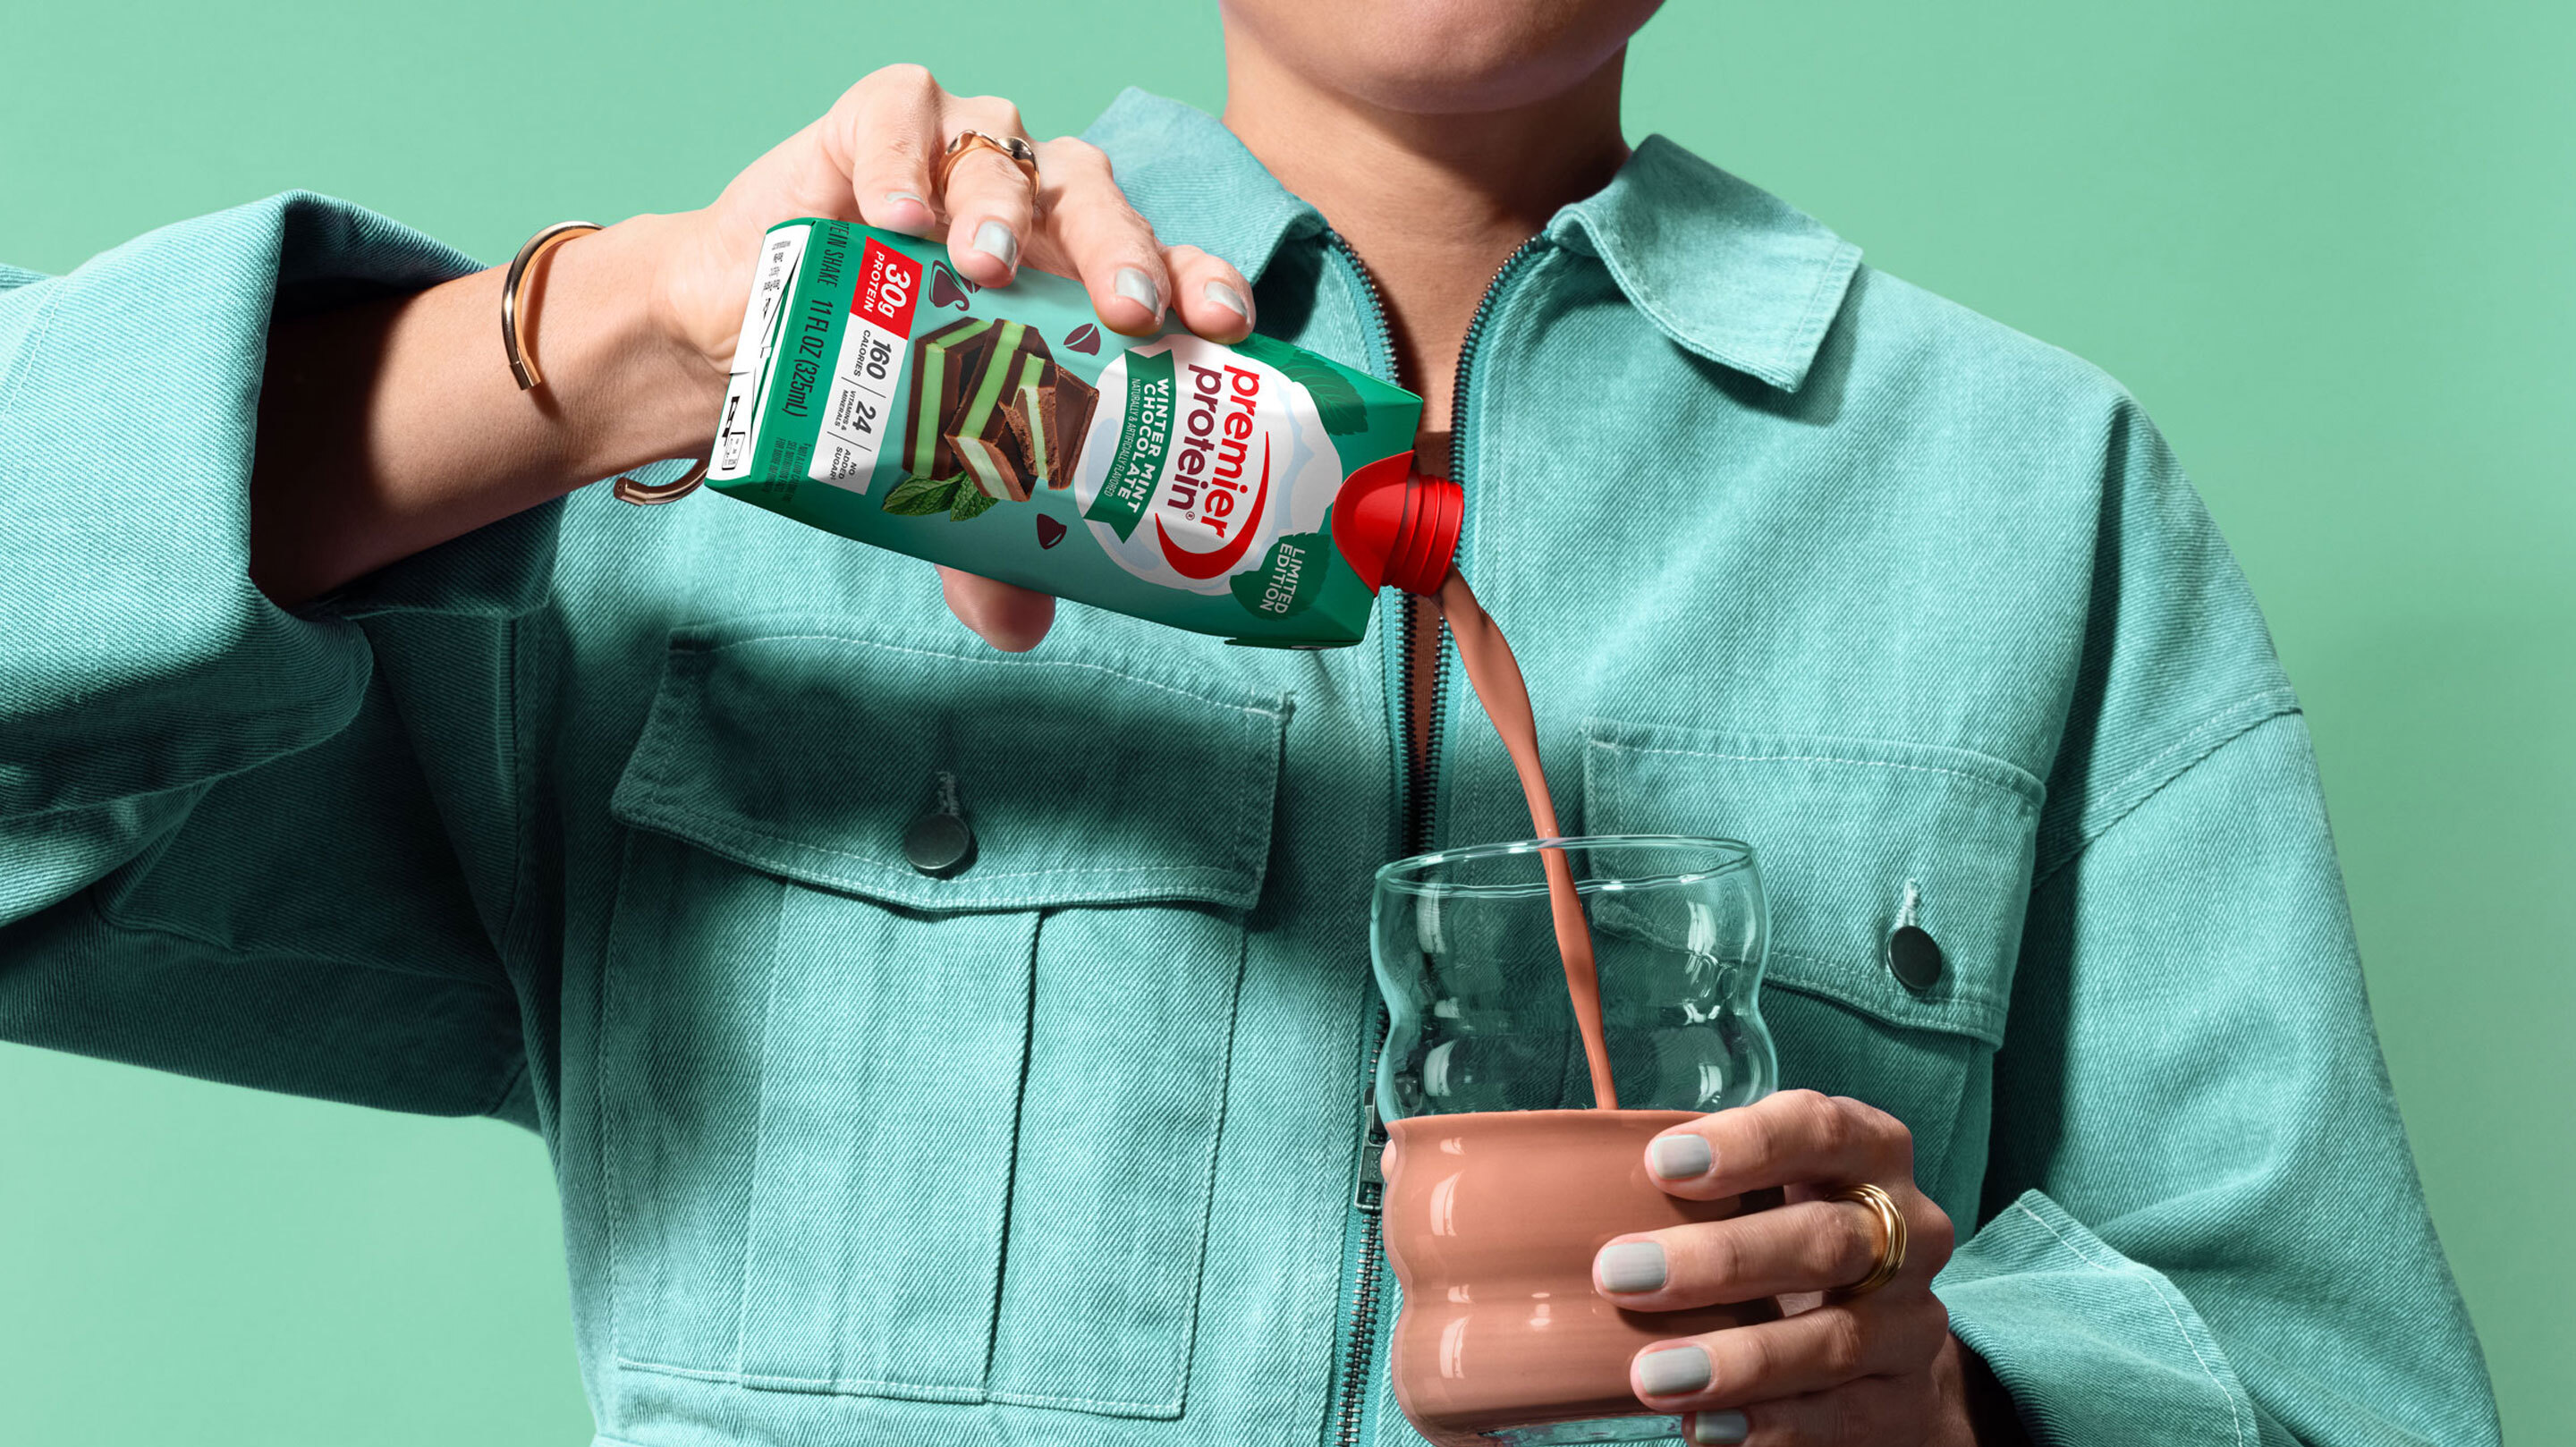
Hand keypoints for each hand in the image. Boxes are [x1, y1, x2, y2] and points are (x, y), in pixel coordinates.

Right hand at [648, 64, 1259, 650]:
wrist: (746, 331)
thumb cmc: (875, 379)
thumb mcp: (936, 470)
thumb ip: (985, 545)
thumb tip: (1019, 632)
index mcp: (1081, 275)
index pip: (1165, 268)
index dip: (1202, 286)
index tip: (1225, 328)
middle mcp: (1038, 204)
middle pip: (1103, 205)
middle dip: (1124, 252)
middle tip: (1124, 311)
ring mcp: (961, 151)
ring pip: (1009, 152)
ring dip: (1005, 209)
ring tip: (984, 266)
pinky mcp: (876, 119)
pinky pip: (902, 115)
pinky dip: (903, 161)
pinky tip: (897, 218)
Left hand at [1590, 1090, 1978, 1445]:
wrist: (1881, 1338)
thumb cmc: (1785, 1234)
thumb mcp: (1763, 1193)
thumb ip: (1703, 1186)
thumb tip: (1581, 1185)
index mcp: (1868, 1154)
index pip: (1822, 1130)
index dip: (1748, 1143)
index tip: (1662, 1164)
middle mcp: (1907, 1231)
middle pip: (1824, 1240)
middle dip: (1717, 1260)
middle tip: (1618, 1274)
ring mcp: (1911, 1320)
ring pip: (1835, 1339)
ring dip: (1738, 1360)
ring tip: (1652, 1375)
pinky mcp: (1904, 1399)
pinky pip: (1841, 1416)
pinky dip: (1771, 1424)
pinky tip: (1705, 1425)